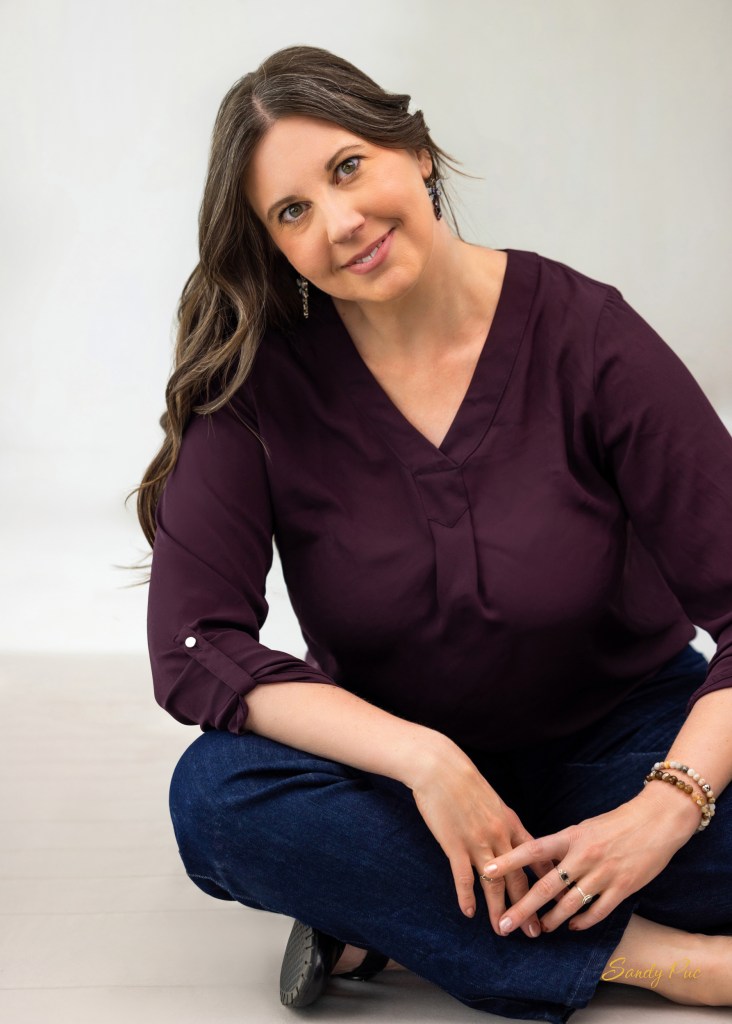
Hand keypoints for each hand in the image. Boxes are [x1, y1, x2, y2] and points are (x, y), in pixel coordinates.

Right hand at [410, 746, 555, 938]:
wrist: (440, 768)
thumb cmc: (463, 780)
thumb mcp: (492, 800)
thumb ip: (501, 821)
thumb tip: (509, 836)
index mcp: (511, 823)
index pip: (536, 859)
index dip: (548, 880)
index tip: (558, 899)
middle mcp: (499, 837)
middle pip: (519, 879)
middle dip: (529, 907)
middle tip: (536, 932)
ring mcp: (478, 843)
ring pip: (495, 884)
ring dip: (499, 910)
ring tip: (504, 930)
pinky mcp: (455, 845)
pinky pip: (463, 878)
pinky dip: (467, 897)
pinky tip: (469, 912)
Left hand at [478, 786, 699, 934]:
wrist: (658, 820)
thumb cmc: (618, 823)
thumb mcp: (586, 828)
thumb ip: (564, 845)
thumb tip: (540, 862)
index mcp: (572, 836)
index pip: (533, 849)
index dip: (508, 861)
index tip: (486, 872)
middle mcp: (584, 855)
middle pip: (547, 886)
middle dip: (522, 907)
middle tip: (504, 924)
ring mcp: (603, 873)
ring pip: (569, 904)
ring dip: (551, 920)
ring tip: (538, 928)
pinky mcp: (623, 888)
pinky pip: (597, 912)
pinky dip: (582, 922)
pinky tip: (572, 926)